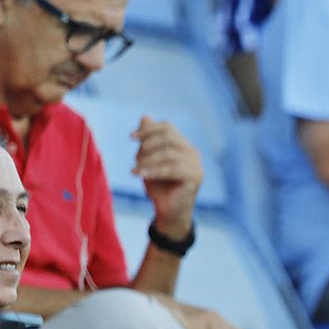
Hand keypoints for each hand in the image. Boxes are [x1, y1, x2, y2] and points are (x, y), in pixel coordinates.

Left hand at [133, 118, 203, 237]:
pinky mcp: (196, 177)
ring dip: (148, 161)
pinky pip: (172, 168)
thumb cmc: (159, 186)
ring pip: (169, 153)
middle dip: (147, 145)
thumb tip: (146, 117)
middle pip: (168, 137)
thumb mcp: (149, 160)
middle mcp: (193, 153)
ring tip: (136, 170)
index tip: (131, 137)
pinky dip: (154, 171)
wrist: (168, 212)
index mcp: (183, 146)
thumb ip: (148, 141)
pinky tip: (141, 175)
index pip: (167, 128)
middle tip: (135, 159)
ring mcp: (196, 165)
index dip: (149, 129)